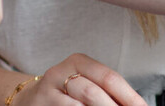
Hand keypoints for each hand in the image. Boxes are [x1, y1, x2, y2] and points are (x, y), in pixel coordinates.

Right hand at [17, 55, 145, 105]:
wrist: (28, 100)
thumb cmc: (65, 94)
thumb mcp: (84, 83)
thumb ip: (107, 92)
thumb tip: (136, 104)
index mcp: (78, 61)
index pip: (109, 77)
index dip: (129, 97)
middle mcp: (61, 72)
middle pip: (93, 92)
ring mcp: (48, 90)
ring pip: (79, 104)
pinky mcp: (40, 105)